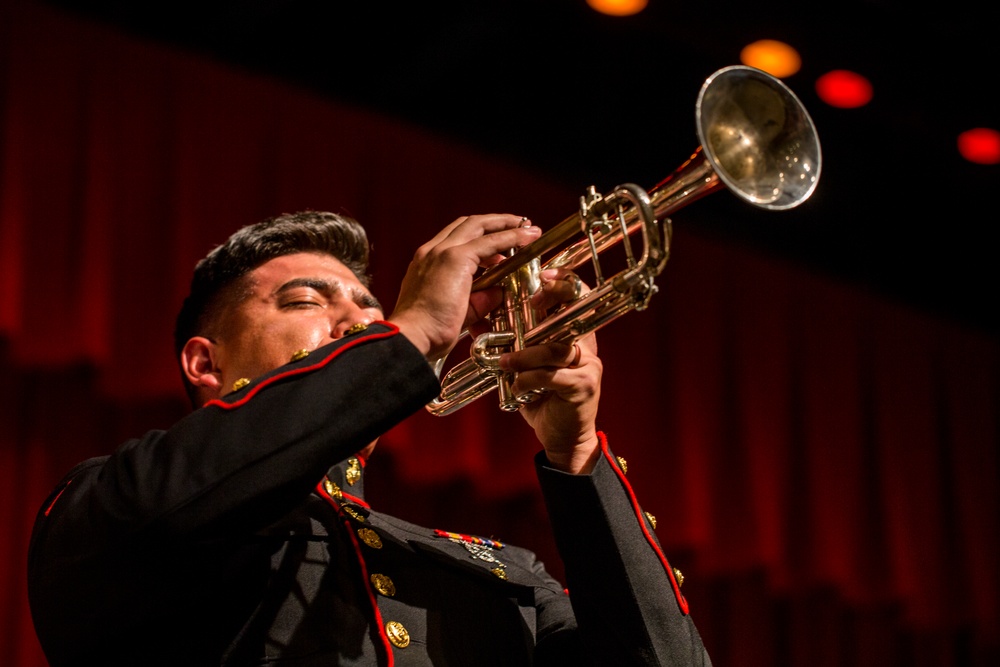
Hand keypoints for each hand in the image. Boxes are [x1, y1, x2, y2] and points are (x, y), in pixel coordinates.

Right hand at [389, 214, 541, 361]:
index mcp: (426, 263)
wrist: (411, 338)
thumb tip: (497, 293)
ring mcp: (441, 252)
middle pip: (467, 224)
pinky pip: (489, 241)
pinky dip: (510, 237)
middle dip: (495, 221)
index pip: (456, 238)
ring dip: (504, 226)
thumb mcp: (457, 314)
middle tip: (519, 224)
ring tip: (526, 229)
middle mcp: (431, 252)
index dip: (481, 234)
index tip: (501, 237)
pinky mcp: (455, 259)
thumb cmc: (427, 333)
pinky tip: (527, 238)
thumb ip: (478, 301)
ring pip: (477, 226)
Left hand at [500, 269, 601, 473]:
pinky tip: (516, 388)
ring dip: (525, 354)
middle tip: (525, 306)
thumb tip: (477, 320)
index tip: (542, 274)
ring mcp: (588, 365)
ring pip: (554, 348)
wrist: (563, 437)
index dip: (563, 281)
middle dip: (547, 306)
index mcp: (575, 334)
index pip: (578, 295)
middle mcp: (586, 345)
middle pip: (572, 313)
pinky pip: (551, 375)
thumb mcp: (524, 366)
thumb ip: (509, 342)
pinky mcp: (583, 386)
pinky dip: (528, 380)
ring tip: (505, 362)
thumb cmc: (544, 398)